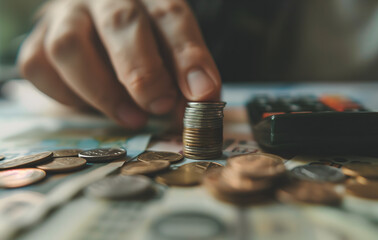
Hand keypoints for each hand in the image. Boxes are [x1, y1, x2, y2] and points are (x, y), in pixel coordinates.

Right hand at [18, 0, 220, 127]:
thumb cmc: (141, 44)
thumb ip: (183, 77)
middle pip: (121, 23)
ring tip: (132, 117)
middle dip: (143, 73)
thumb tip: (195, 109)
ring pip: (69, 46)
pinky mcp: (36, 40)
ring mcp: (65, 15)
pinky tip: (92, 105)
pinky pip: (41, 68)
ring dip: (103, 92)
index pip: (170, 15)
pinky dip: (69, 97)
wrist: (92, 28)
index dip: (188, 56)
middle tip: (161, 105)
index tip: (201, 93)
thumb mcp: (168, 53)